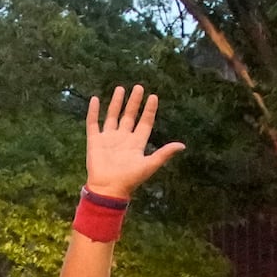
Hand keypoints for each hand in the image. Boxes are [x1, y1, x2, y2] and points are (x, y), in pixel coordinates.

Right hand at [83, 84, 185, 202]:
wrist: (108, 188)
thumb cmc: (130, 179)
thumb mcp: (150, 164)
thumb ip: (164, 153)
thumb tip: (183, 146)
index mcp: (136, 143)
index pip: (144, 123)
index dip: (149, 110)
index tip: (153, 97)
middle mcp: (123, 138)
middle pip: (130, 116)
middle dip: (134, 102)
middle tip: (139, 87)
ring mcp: (108, 139)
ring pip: (113, 116)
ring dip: (116, 103)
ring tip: (120, 89)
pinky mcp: (95, 141)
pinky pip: (93, 123)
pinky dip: (93, 111)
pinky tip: (95, 99)